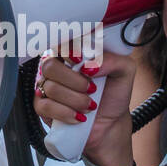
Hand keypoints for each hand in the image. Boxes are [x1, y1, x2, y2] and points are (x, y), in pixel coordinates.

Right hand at [32, 47, 136, 165]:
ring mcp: (46, 86)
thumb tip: (90, 64)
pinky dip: (66, 113)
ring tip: (90, 106)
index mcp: (72, 53)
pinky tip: (78, 117)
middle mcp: (56, 67)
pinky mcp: (42, 106)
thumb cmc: (114, 94)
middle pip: (50, 65)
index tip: (79, 59)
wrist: (110, 123)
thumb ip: (113, 60)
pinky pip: (45, 106)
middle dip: (74, 81)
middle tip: (92, 89)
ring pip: (50, 88)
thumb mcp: (124, 72)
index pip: (59, 42)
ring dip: (75, 100)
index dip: (66, 50)